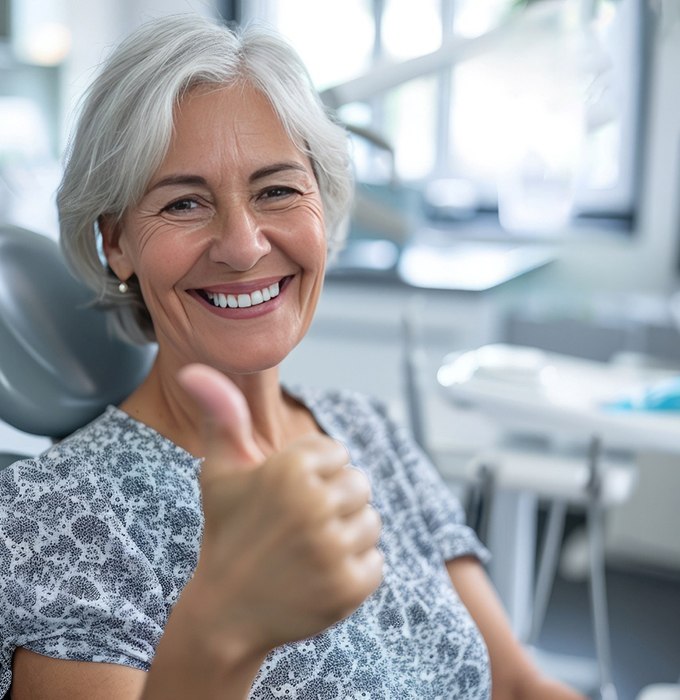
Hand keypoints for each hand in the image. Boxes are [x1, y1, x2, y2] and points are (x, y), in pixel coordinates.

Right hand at [177, 364, 383, 654]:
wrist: (225, 615)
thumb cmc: (226, 533)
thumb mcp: (220, 472)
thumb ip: (220, 415)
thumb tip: (192, 367)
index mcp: (291, 467)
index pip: (337, 454)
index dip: (313, 475)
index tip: (287, 498)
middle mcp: (315, 503)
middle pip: (359, 485)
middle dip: (333, 502)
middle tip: (298, 527)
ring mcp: (335, 548)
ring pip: (371, 523)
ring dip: (346, 536)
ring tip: (308, 551)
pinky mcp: (351, 586)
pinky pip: (375, 562)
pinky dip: (354, 570)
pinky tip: (319, 576)